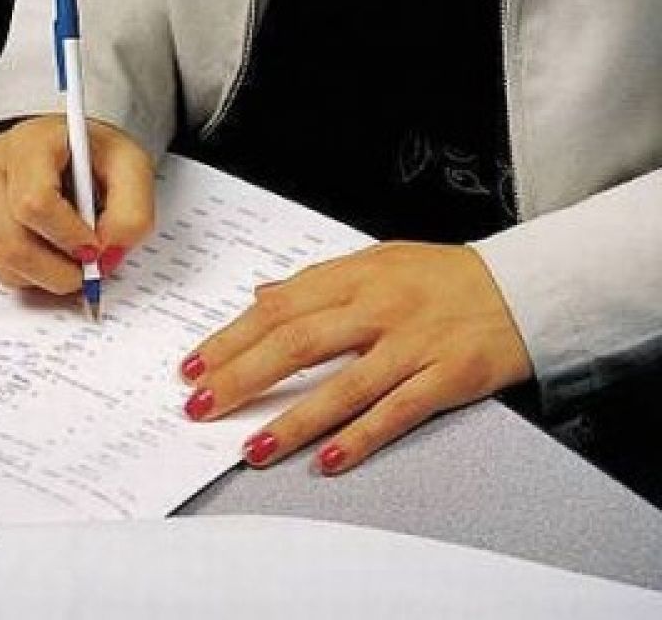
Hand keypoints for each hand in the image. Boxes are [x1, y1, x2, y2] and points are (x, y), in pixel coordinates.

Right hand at [0, 115, 154, 293]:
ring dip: (46, 274)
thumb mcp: (130, 167)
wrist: (61, 147)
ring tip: (70, 254)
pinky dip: (30, 271)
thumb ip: (131, 212)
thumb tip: (107, 253)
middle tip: (88, 268)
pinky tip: (47, 247)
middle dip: (59, 269)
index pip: (35, 202)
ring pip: (4, 262)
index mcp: (30, 143)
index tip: (95, 248)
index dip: (69, 237)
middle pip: (13, 243)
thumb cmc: (90, 154)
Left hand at [179, 242, 531, 473]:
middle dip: (241, 377)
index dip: (230, 338)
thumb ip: (317, 281)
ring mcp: (413, 343)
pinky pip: (396, 411)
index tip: (194, 366)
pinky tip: (328, 460)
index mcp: (355, 275)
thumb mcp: (376, 260)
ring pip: (342, 384)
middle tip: (203, 406)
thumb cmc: (444, 275)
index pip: (278, 308)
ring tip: (252, 446)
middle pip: (297, 343)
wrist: (526, 285)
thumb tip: (263, 295)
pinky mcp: (447, 376)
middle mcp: (379, 307)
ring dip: (293, 420)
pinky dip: (360, 437)